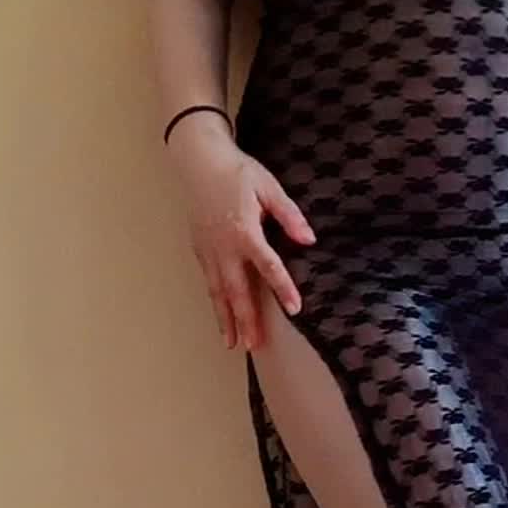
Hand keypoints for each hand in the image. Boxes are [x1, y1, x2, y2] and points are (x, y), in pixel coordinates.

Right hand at [171, 127, 316, 351]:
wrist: (198, 160)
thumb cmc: (238, 172)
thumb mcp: (269, 188)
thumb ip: (289, 216)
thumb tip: (308, 239)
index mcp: (244, 231)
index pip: (268, 267)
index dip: (283, 289)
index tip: (295, 309)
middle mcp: (224, 246)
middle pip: (237, 290)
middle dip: (247, 320)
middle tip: (255, 346)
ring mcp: (209, 250)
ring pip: (218, 292)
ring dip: (226, 320)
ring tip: (234, 345)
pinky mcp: (199, 249)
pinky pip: (208, 282)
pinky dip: (215, 303)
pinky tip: (222, 318)